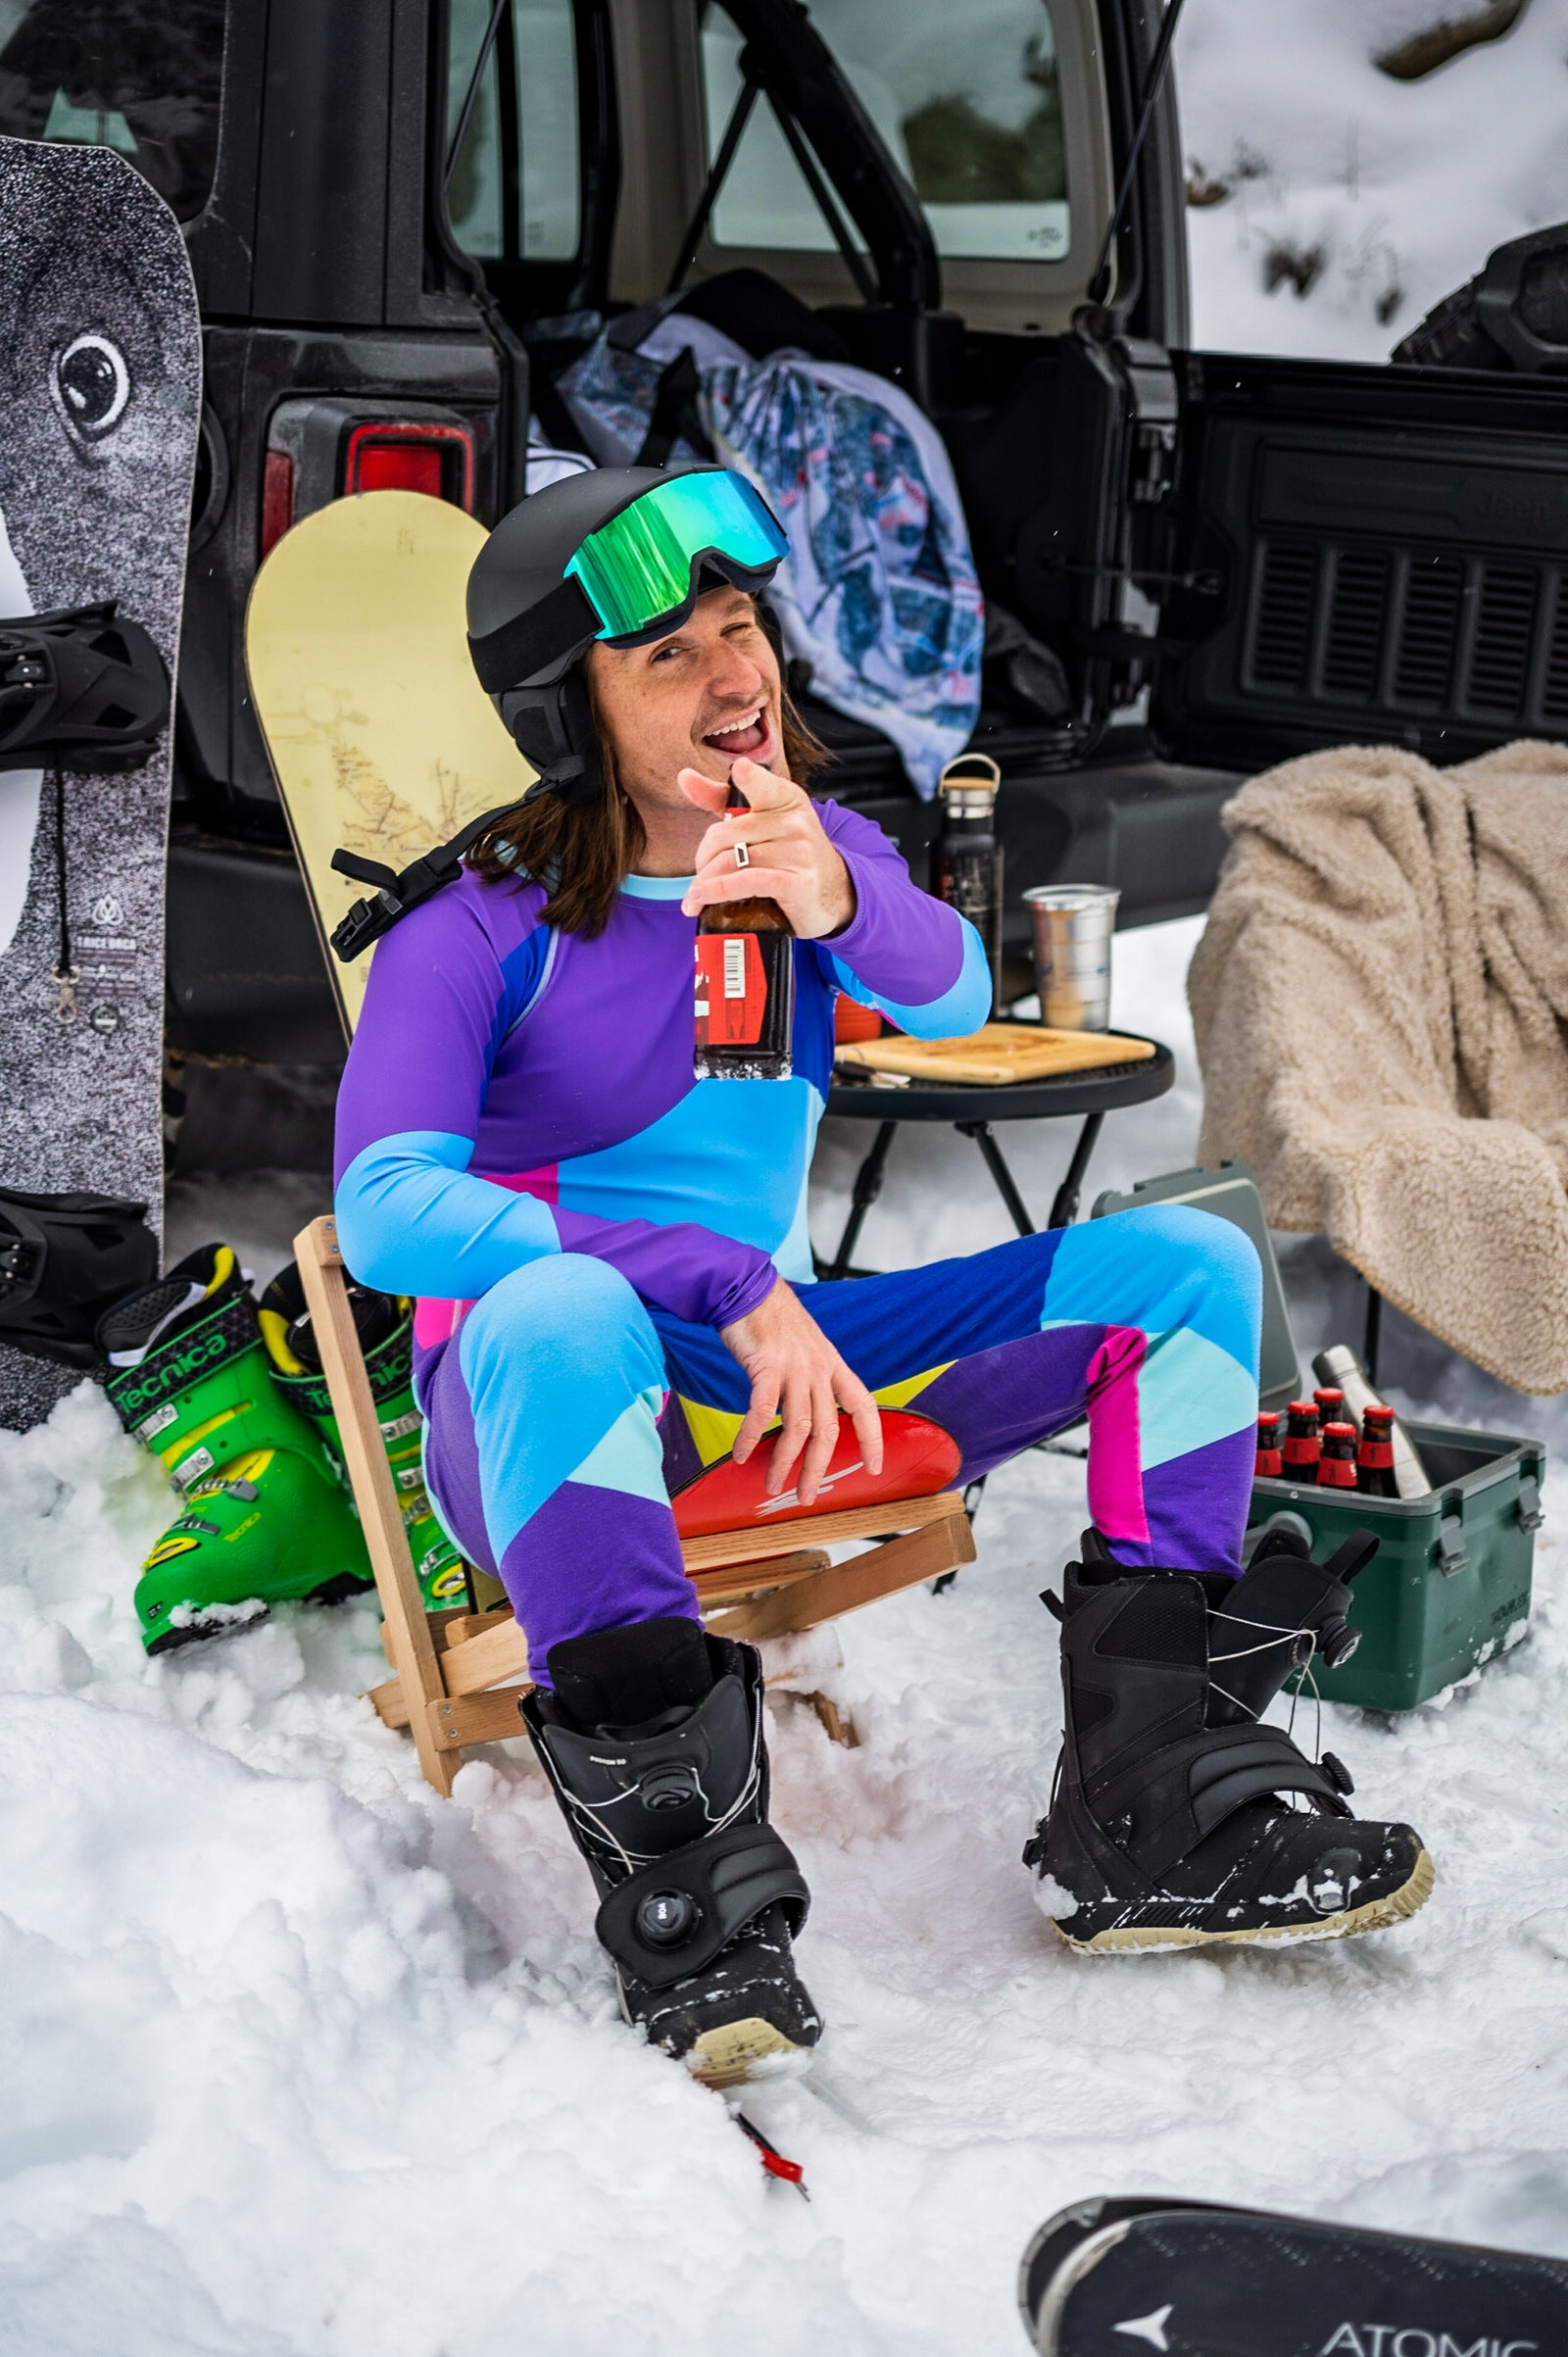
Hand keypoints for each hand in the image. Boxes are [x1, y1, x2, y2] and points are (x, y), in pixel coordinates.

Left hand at [677, 754, 854, 940]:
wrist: (834, 892)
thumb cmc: (788, 853)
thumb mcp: (762, 821)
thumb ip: (722, 800)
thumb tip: (685, 776)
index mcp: (785, 799)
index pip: (762, 784)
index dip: (750, 777)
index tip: (740, 769)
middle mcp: (794, 822)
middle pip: (725, 833)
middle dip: (703, 857)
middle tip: (701, 873)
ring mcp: (798, 853)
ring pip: (730, 860)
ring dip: (704, 882)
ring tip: (695, 895)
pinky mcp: (796, 883)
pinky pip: (747, 882)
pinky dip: (718, 891)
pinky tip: (702, 898)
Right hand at [719, 1277, 882, 1505]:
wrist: (748, 1287)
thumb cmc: (773, 1319)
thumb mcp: (806, 1348)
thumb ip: (811, 1379)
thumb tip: (805, 1416)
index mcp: (833, 1365)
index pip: (863, 1406)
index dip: (872, 1439)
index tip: (874, 1468)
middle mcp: (819, 1369)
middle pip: (828, 1430)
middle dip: (818, 1469)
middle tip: (807, 1496)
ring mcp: (794, 1367)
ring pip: (796, 1428)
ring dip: (783, 1462)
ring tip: (772, 1485)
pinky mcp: (765, 1365)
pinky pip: (761, 1412)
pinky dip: (751, 1437)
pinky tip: (740, 1454)